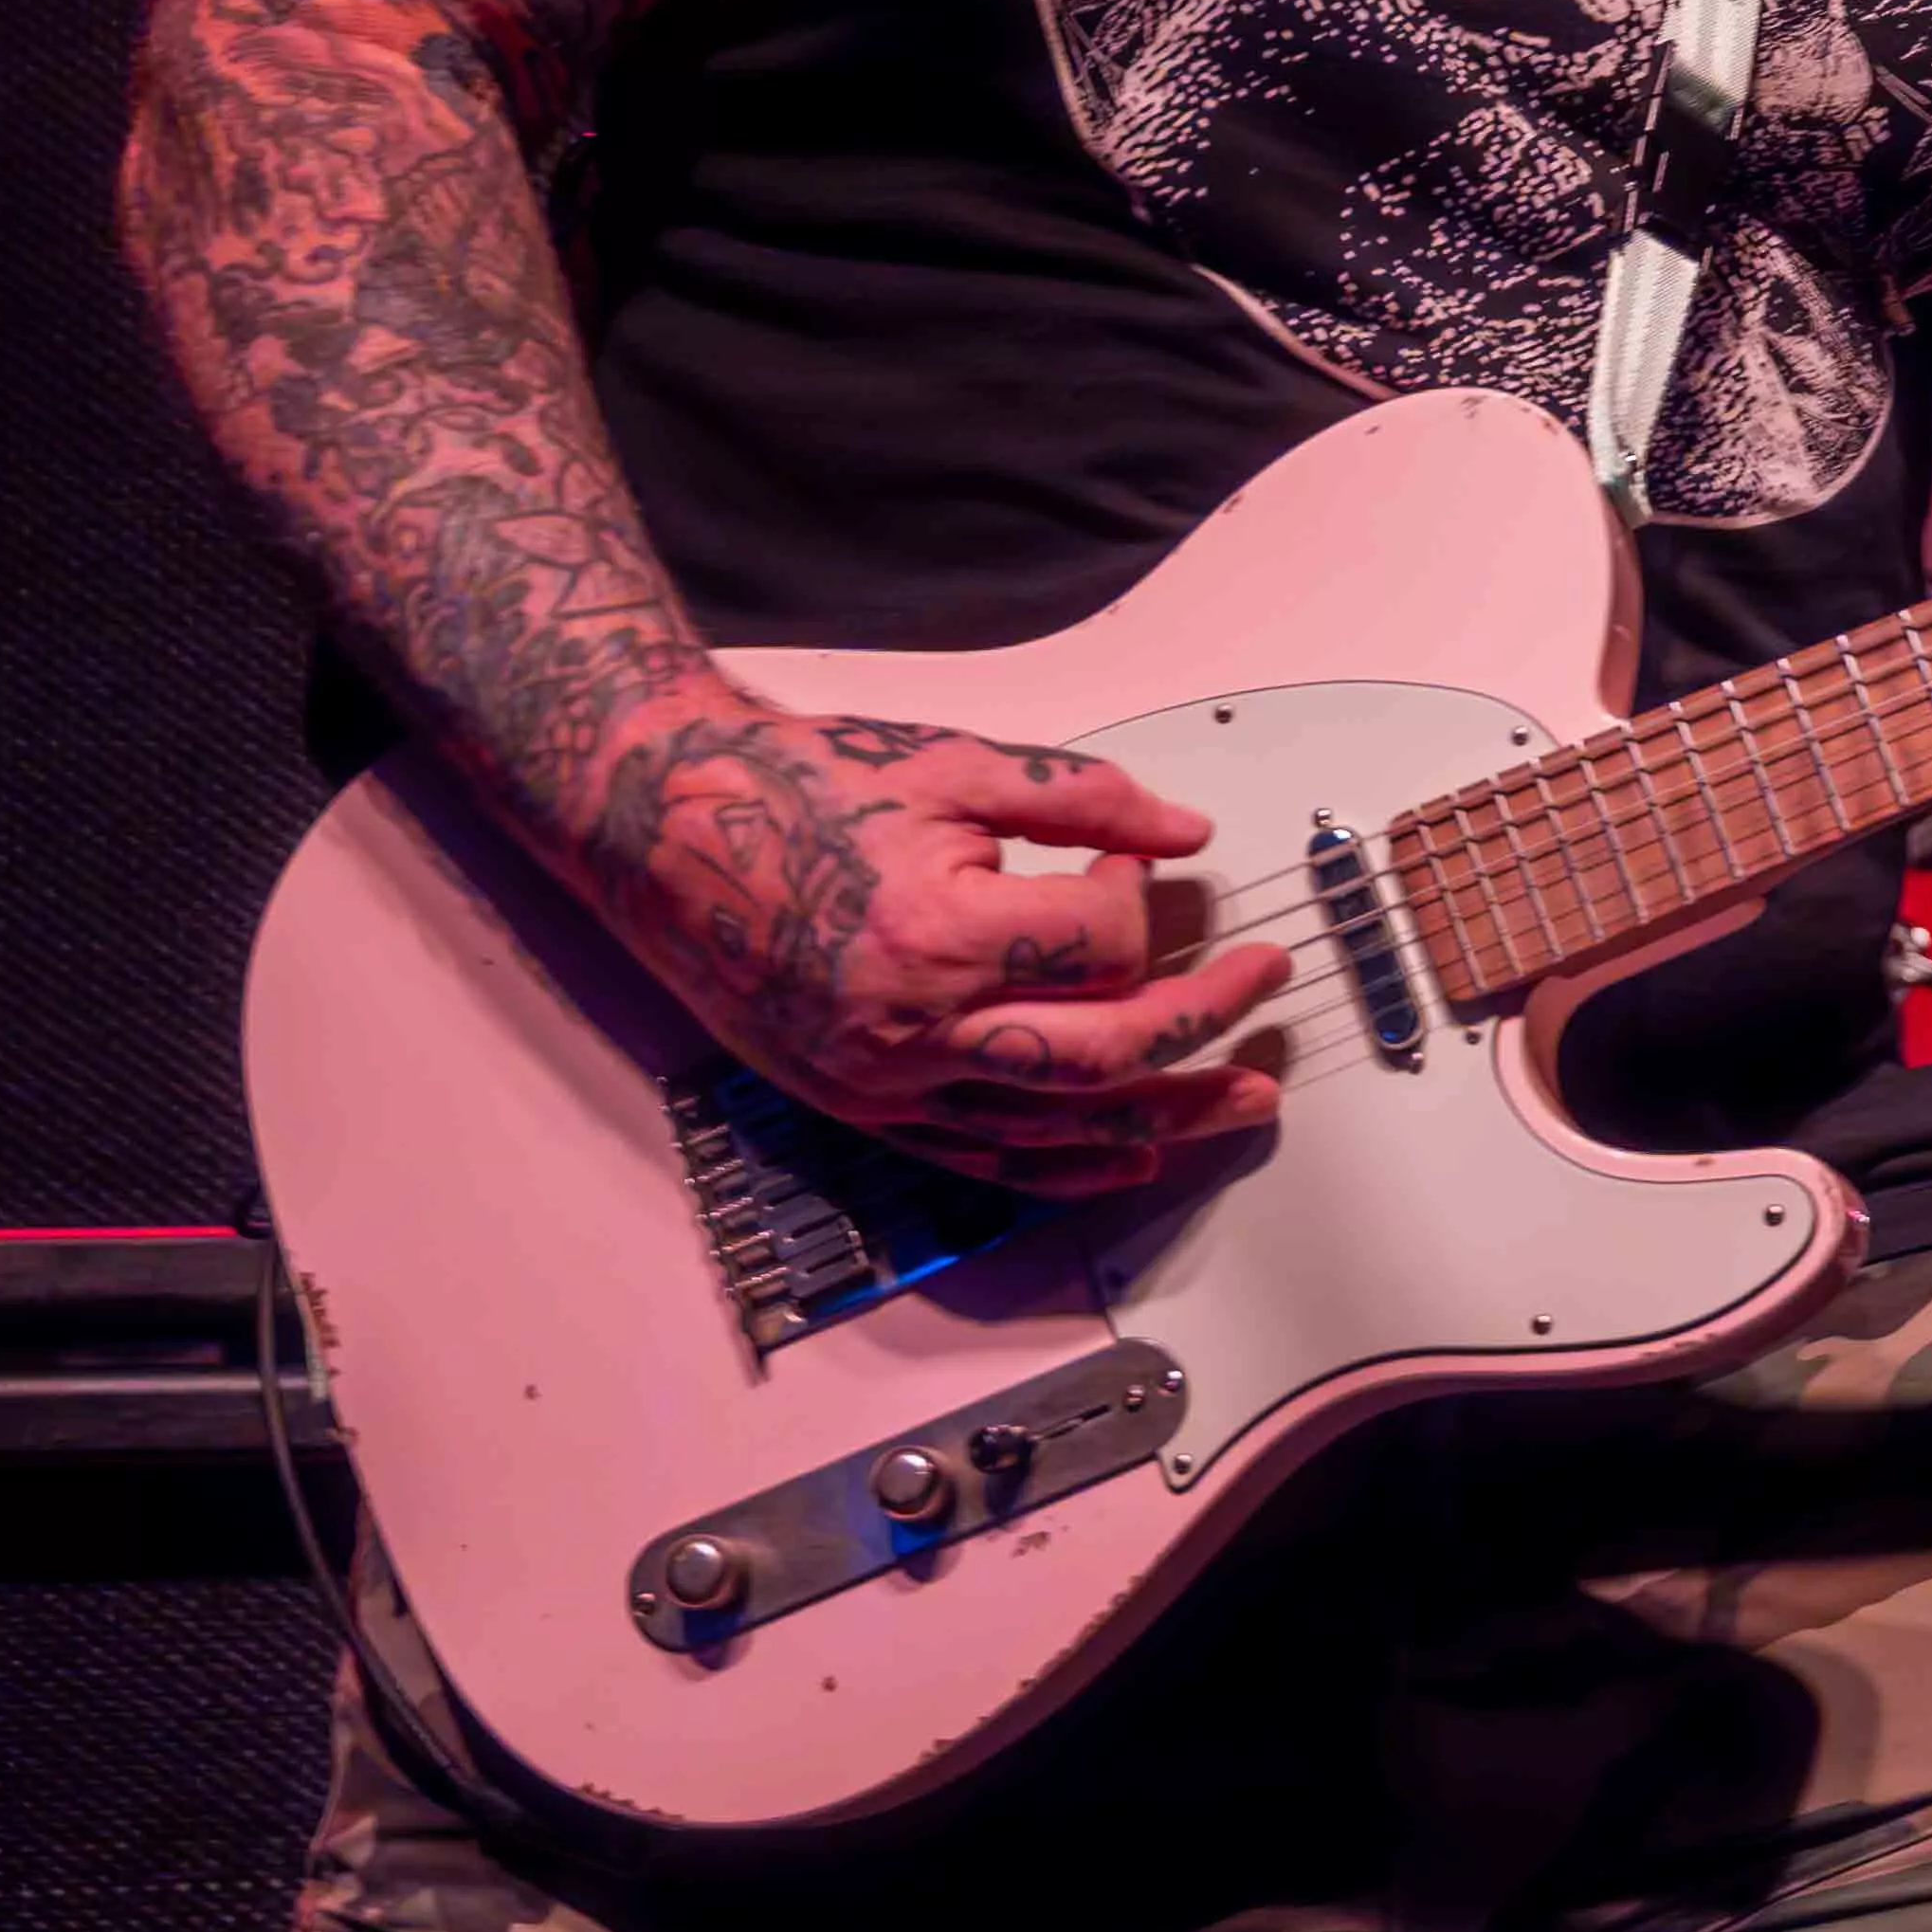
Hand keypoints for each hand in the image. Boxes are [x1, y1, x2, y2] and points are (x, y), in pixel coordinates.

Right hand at [583, 687, 1292, 1197]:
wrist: (665, 827)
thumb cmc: (801, 785)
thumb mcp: (954, 764)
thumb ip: (1083, 797)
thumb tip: (1186, 835)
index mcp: (936, 933)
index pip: (1103, 948)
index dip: (1140, 902)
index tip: (1132, 866)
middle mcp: (911, 1026)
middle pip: (1102, 1055)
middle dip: (1204, 1024)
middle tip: (1266, 983)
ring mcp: (883, 1082)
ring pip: (1056, 1127)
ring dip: (1166, 1116)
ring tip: (1246, 1101)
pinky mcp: (863, 1106)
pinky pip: (984, 1161)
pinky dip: (1067, 1167)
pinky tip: (1134, 1156)